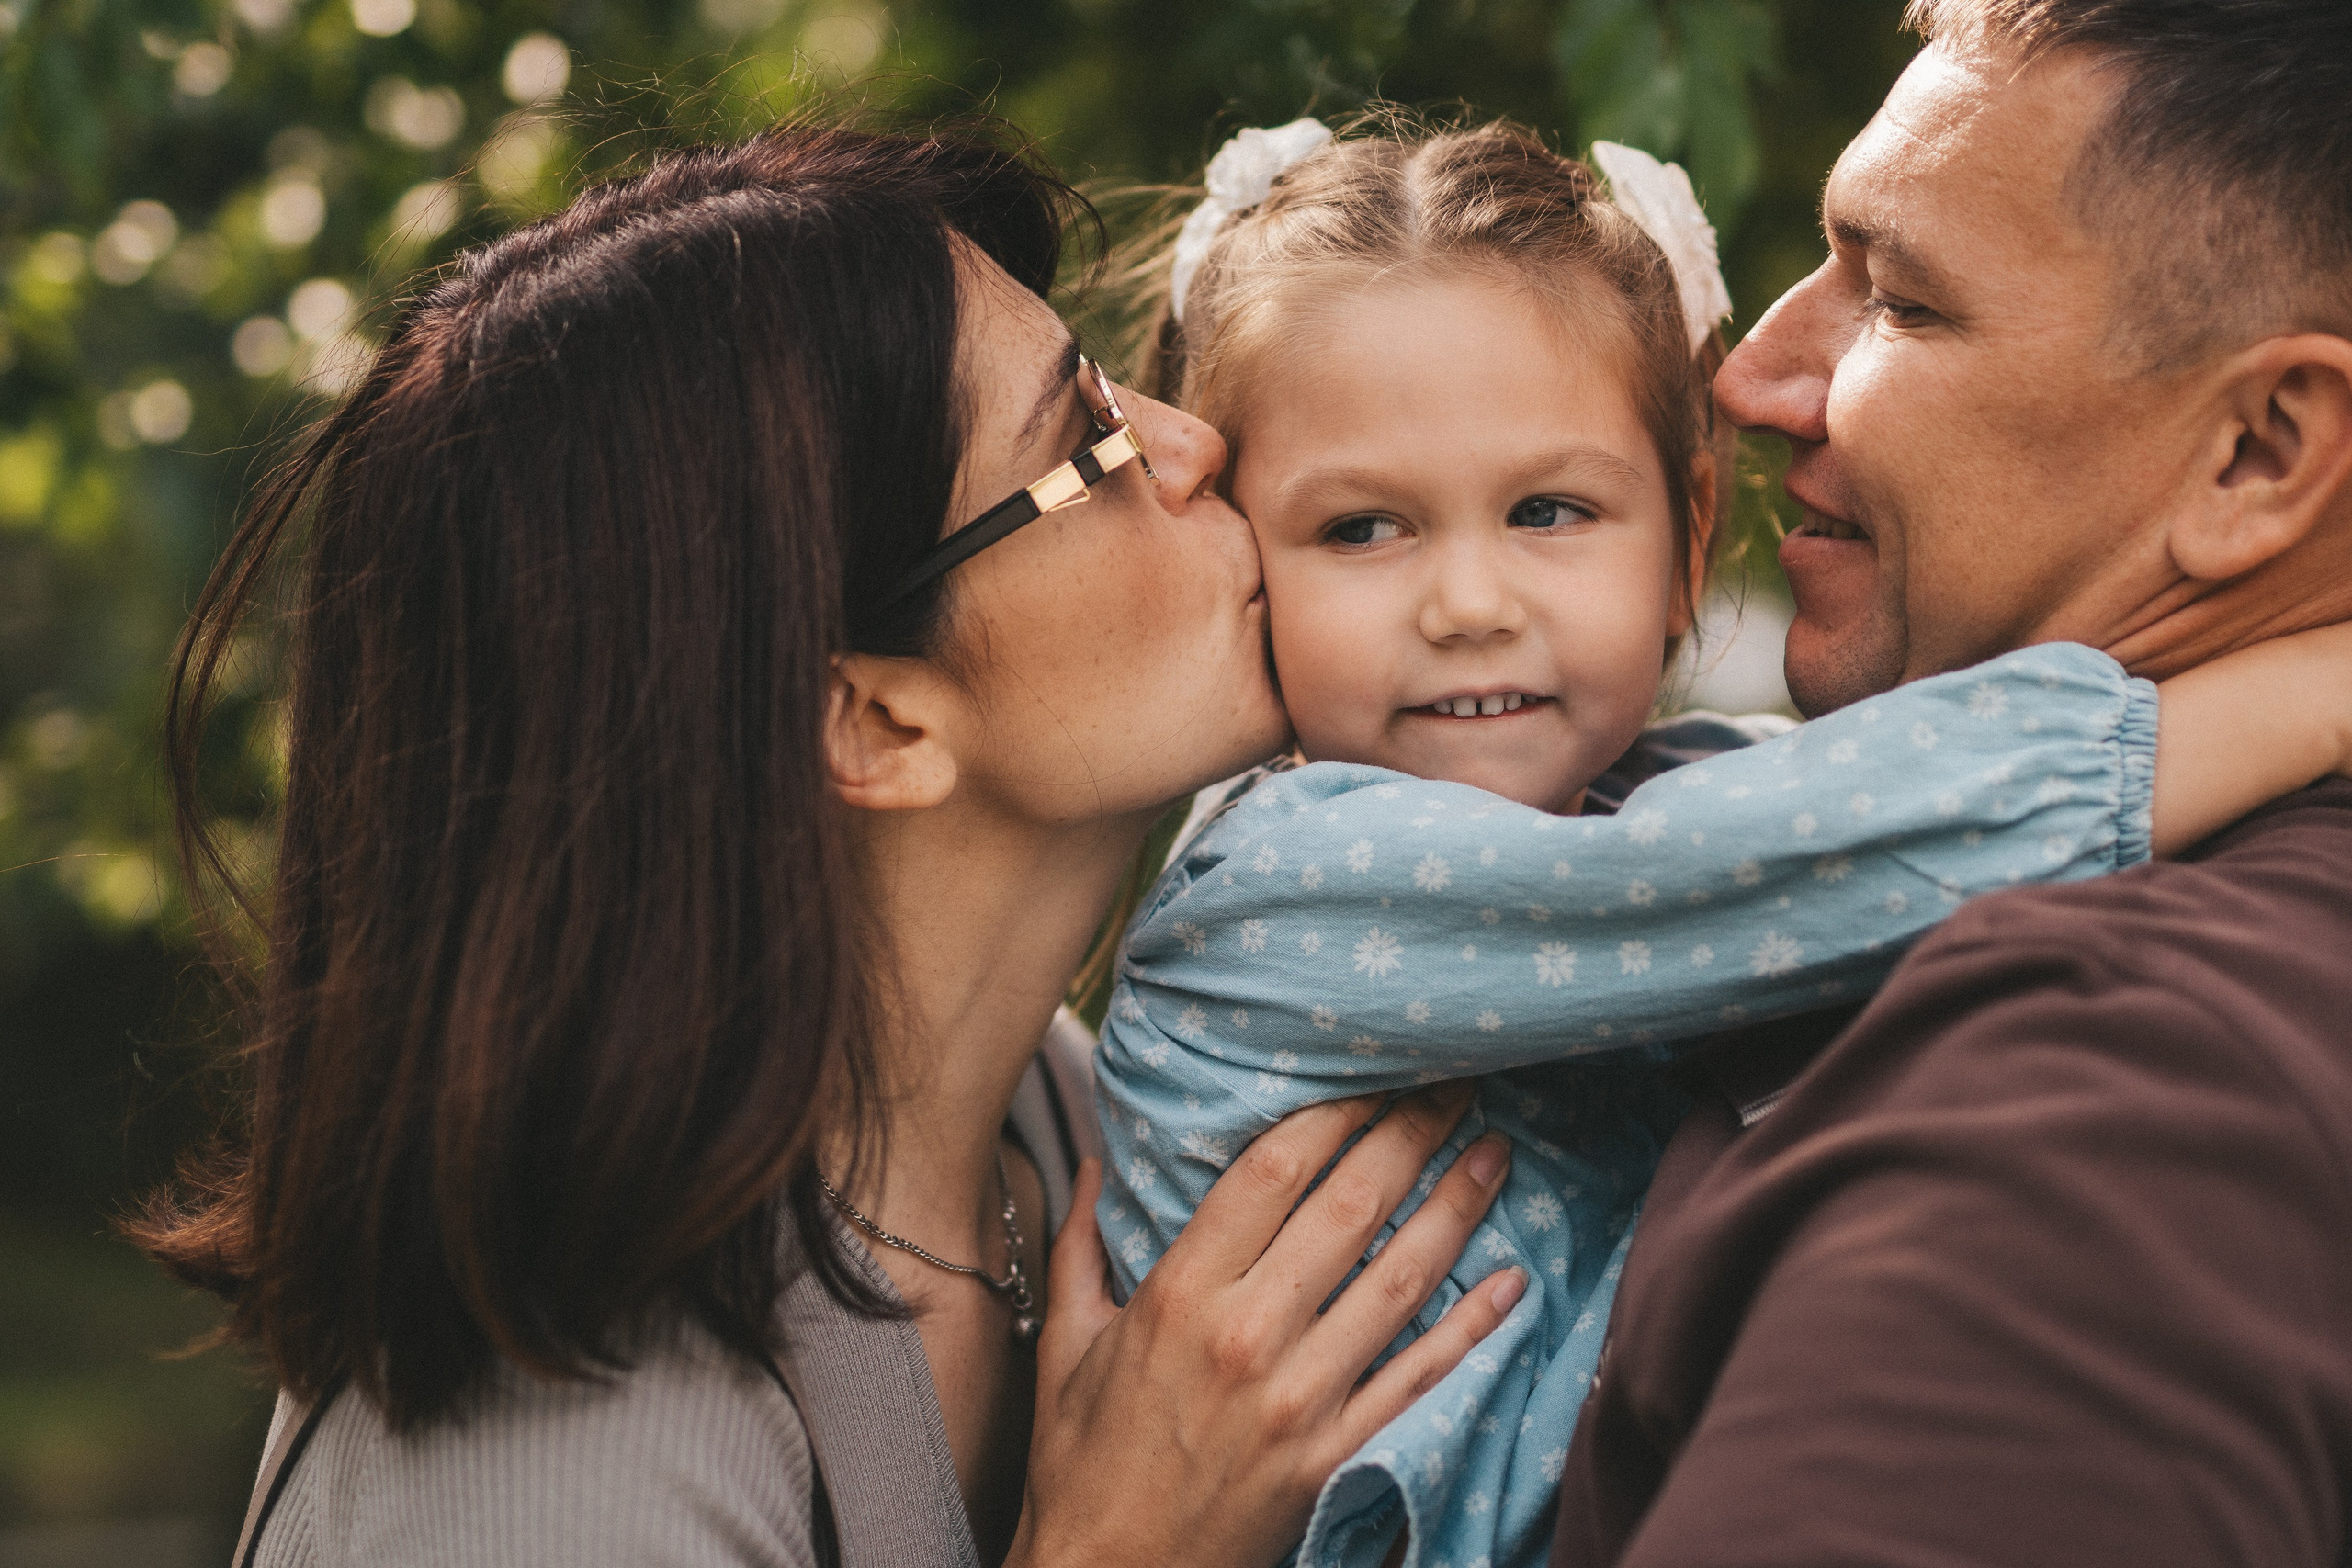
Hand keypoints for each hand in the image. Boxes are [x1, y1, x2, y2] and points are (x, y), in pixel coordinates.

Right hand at [1008, 1083, 1520, 1567]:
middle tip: (1459, 1082)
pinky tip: (1512, 1282)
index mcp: (1180, 1292)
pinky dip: (1472, 1327)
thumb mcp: (1066, 1342)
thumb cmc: (1080, 1462)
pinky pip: (1419, 1377)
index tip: (1373, 1071)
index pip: (1274, 1169)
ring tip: (1497, 1152)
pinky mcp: (1334, 1454)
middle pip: (1351, 1205)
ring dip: (1458, 1208)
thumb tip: (1094, 1162)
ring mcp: (1299, 1397)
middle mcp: (1247, 1333)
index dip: (1335, 1109)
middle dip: (1413, 1133)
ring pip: (1400, 1280)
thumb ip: (1080, 1242)